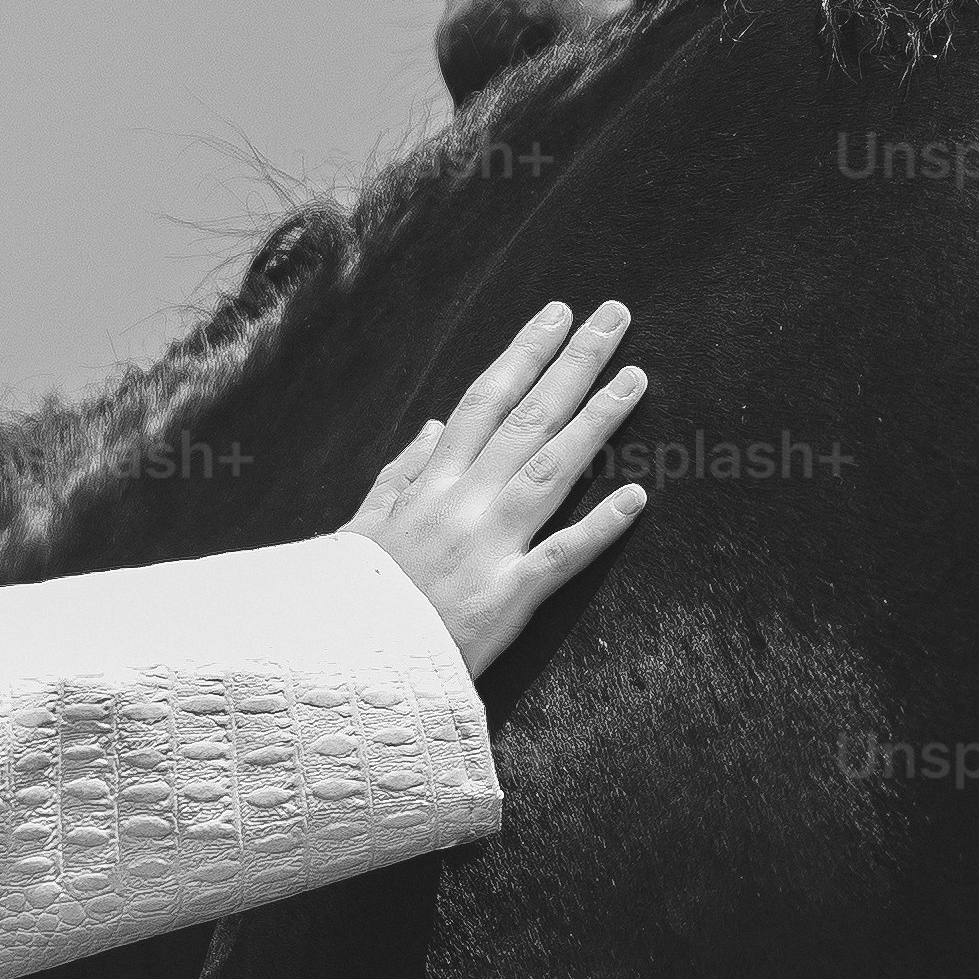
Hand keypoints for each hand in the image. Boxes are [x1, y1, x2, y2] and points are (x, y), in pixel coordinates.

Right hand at [345, 298, 650, 678]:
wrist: (340, 661)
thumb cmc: (351, 596)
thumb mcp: (363, 524)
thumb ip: (401, 473)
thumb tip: (435, 425)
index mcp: (430, 483)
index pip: (485, 402)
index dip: (524, 354)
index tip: (557, 317)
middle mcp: (463, 503)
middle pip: (528, 419)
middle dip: (574, 364)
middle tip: (615, 318)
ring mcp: (488, 547)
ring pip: (550, 470)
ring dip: (597, 421)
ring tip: (636, 378)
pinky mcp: (507, 597)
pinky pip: (561, 557)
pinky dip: (599, 526)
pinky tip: (638, 496)